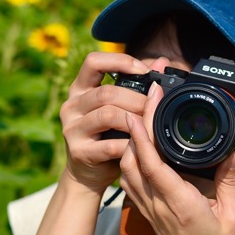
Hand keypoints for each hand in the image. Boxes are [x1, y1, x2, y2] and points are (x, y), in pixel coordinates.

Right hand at [59, 52, 150, 193]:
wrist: (89, 173)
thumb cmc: (108, 135)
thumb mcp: (120, 107)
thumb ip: (138, 85)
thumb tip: (162, 62)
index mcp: (80, 89)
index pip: (93, 62)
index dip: (119, 61)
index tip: (143, 70)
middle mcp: (71, 106)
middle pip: (106, 93)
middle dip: (136, 99)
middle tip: (156, 106)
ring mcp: (72, 129)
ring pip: (108, 115)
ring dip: (135, 120)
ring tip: (150, 125)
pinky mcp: (79, 151)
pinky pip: (110, 145)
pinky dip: (131, 144)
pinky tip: (142, 145)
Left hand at [118, 83, 234, 234]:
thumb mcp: (234, 216)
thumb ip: (230, 181)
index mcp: (179, 201)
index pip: (153, 161)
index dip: (146, 132)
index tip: (148, 104)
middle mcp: (158, 201)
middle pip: (133, 157)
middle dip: (135, 124)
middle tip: (147, 98)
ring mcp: (148, 205)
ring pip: (126, 166)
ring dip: (131, 139)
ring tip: (143, 114)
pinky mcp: (145, 207)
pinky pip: (129, 177)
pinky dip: (131, 156)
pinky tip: (140, 143)